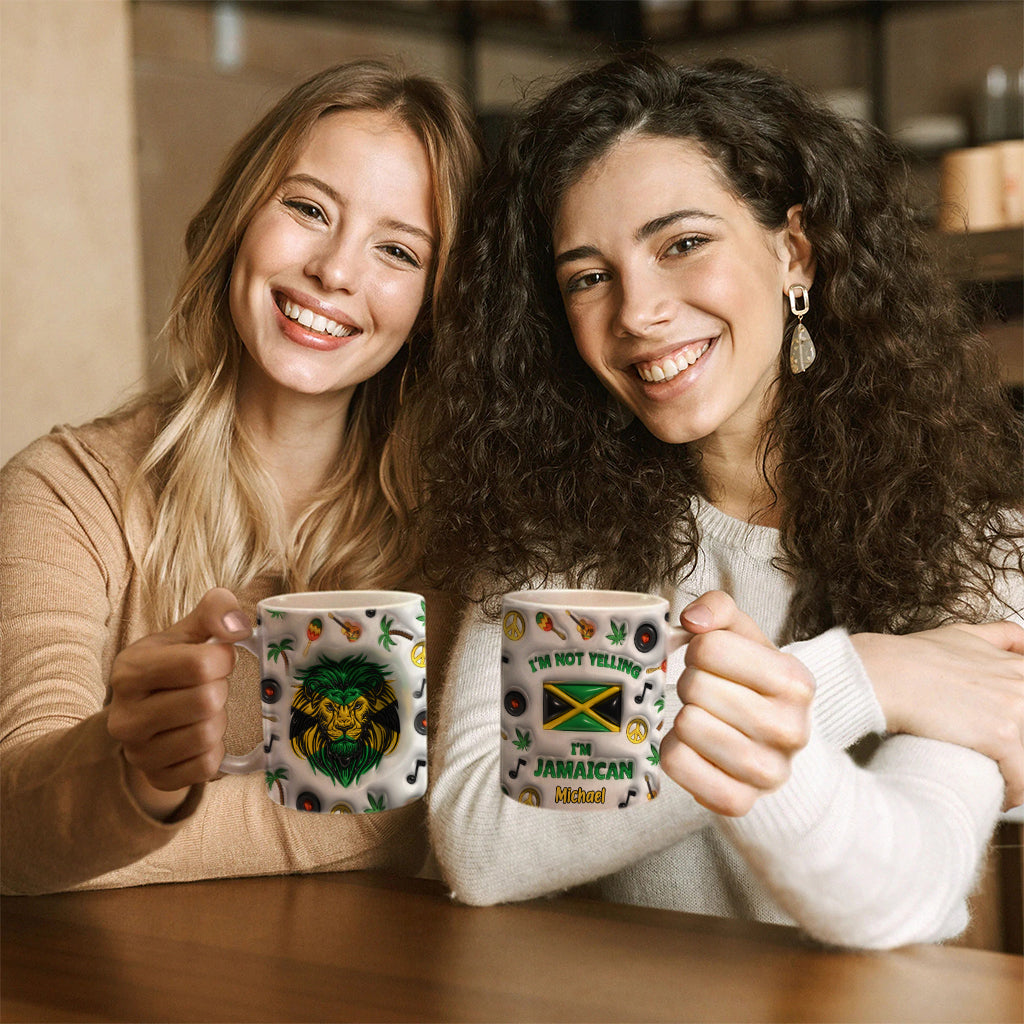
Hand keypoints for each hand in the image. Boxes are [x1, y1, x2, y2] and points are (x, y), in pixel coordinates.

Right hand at [107, 588, 250, 818]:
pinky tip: (203, 736)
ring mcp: (137, 753)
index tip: (219, 659)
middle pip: (206, 701)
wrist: (147, 713)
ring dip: (219, 720)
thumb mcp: (188, 631)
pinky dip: (216, 750)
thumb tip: (238, 626)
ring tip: (205, 711)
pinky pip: (207, 767)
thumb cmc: (173, 666)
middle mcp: (125, 716)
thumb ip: (215, 610)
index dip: (223, 659)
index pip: (199, 664)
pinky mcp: (156, 778)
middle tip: (210, 687)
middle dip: (220, 690)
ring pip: (208, 735)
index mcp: (129, 671)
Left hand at [660, 591, 814, 816]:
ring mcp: (768, 773)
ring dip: (682, 717)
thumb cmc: (750, 682)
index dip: (698, 650)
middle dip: (690, 684)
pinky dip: (673, 751)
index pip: (709, 647)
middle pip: (694, 687)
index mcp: (796, 681)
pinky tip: (694, 748)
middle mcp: (791, 729)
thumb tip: (692, 619)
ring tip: (703, 719)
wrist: (772, 744)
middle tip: (706, 693)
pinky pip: (676, 763)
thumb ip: (719, 608)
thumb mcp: (743, 636)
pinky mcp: (739, 802)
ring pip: (686, 726)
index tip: (711, 661)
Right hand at [852, 622, 1023, 809]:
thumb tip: (1022, 640)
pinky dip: (1014, 793)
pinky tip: (1000, 796)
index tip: (1008, 735)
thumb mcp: (960, 634)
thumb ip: (999, 636)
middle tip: (999, 758)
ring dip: (1018, 772)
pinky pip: (1022, 779)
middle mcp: (1021, 684)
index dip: (1018, 722)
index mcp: (1016, 666)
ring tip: (1001, 783)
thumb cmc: (910, 657)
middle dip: (1018, 747)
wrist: (884, 673)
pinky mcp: (1002, 736)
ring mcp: (1015, 709)